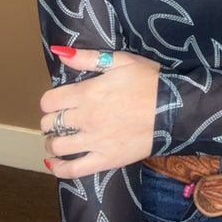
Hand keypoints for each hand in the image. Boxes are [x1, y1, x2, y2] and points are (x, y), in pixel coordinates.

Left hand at [40, 47, 159, 178]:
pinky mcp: (105, 160)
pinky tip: (53, 162)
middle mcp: (86, 118)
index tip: (57, 101)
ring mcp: (94, 142)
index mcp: (88, 92)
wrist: (173, 109)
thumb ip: (88, 58)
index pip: (49, 101)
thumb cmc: (148, 80)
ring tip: (59, 137)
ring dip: (52, 142)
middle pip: (50, 123)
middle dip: (50, 120)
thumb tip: (59, 52)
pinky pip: (73, 169)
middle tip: (59, 118)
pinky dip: (58, 168)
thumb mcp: (120, 60)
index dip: (49, 101)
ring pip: (58, 146)